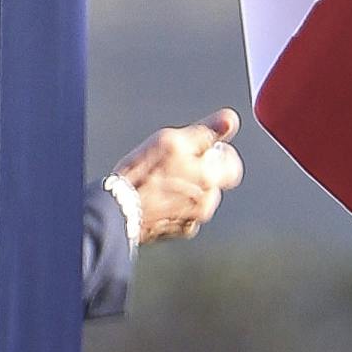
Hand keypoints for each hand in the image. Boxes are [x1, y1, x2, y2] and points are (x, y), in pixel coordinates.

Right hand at [115, 109, 242, 245]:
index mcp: (210, 179)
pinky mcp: (178, 232)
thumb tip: (230, 119)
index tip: (204, 149)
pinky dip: (176, 205)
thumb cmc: (143, 173)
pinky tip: (157, 198)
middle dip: (200, 171)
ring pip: (198, 198)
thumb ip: (206, 131)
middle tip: (174, 164)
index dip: (219, 154)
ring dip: (187, 188)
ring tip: (160, 181)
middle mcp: (207, 203)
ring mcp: (192, 220)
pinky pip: (184, 214)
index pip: (233, 165)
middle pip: (213, 182)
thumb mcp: (173, 141)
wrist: (118, 210)